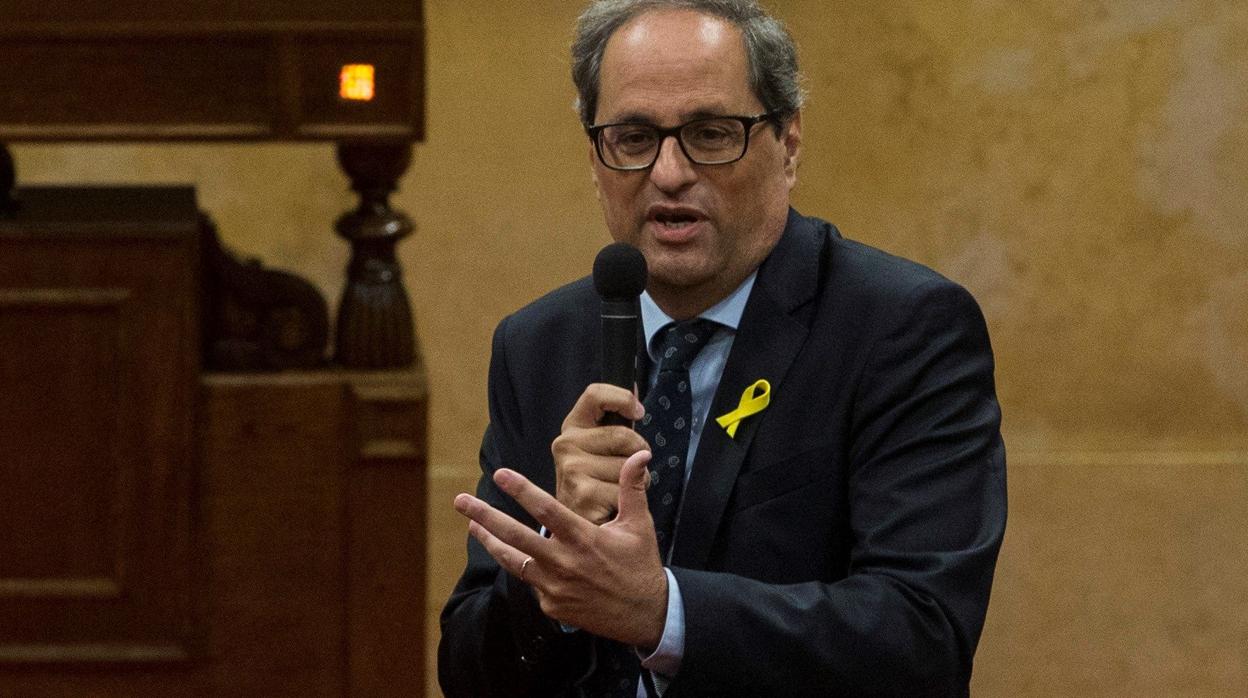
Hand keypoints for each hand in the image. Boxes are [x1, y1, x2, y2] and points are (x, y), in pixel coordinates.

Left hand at [454, 450, 667, 648]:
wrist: (645, 614)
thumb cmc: (641, 564)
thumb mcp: (639, 524)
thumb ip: (632, 488)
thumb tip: (640, 453)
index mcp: (583, 538)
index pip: (545, 509)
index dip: (521, 490)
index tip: (500, 474)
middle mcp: (563, 562)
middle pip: (515, 536)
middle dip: (485, 516)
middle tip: (461, 501)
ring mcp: (554, 587)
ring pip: (513, 561)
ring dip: (490, 542)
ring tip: (472, 527)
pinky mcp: (551, 605)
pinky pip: (531, 582)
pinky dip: (524, 567)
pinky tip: (515, 555)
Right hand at [550, 384, 647, 523]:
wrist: (576, 528)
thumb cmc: (596, 484)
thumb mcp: (605, 448)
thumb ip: (619, 421)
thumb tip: (635, 388)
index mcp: (573, 427)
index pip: (594, 394)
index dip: (623, 399)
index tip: (638, 413)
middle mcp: (566, 443)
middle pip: (624, 436)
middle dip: (639, 455)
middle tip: (627, 471)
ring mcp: (571, 467)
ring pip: (629, 465)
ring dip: (635, 481)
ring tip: (617, 491)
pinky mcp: (582, 492)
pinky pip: (626, 489)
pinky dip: (627, 501)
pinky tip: (612, 506)